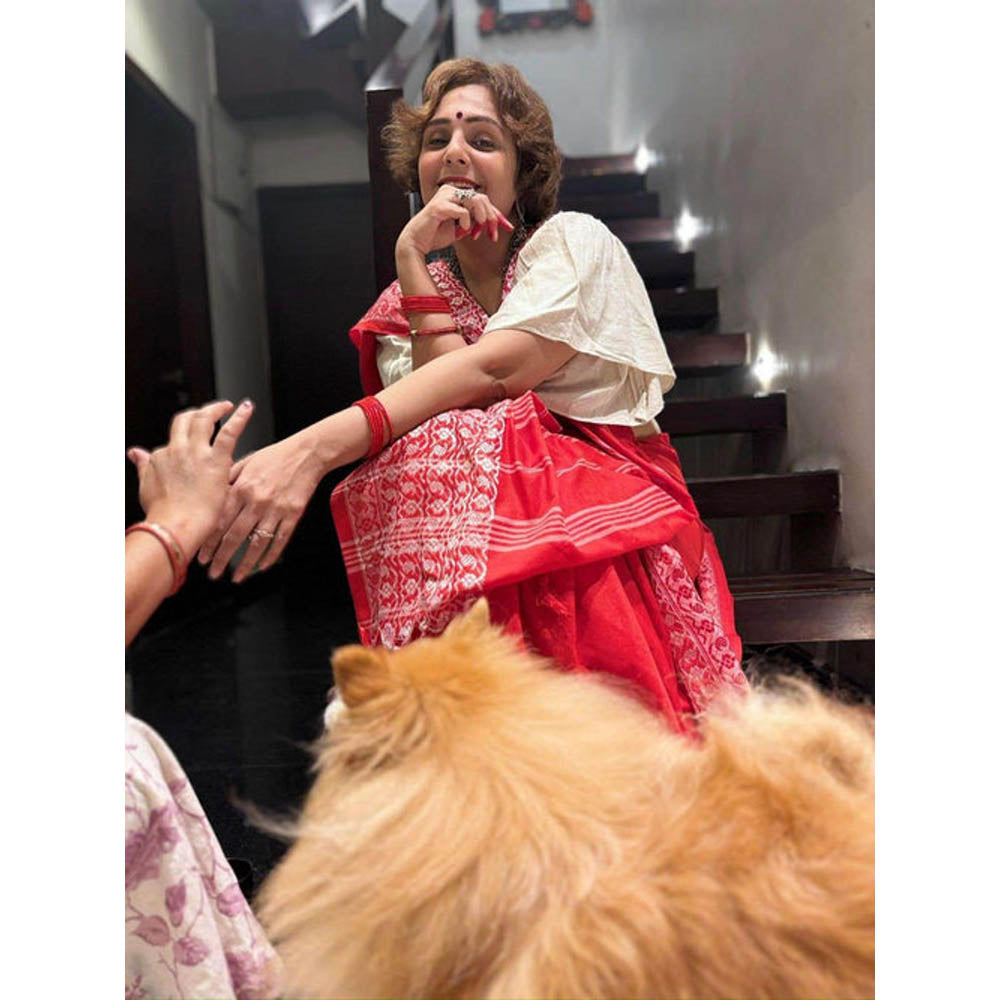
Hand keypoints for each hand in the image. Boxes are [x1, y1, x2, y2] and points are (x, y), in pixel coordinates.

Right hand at [127, 399, 253, 557]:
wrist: (175, 525)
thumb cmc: (164, 514)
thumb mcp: (147, 486)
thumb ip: (143, 466)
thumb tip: (134, 452)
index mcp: (161, 457)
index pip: (173, 442)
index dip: (182, 443)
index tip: (192, 448)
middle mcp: (177, 449)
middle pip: (184, 420)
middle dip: (196, 412)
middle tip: (209, 412)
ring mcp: (196, 452)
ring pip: (204, 419)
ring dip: (216, 409)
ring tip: (227, 406)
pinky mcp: (216, 459)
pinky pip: (229, 431)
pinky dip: (240, 418)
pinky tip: (247, 407)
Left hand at [197, 430, 324, 582]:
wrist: (307, 453)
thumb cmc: (277, 455)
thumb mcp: (246, 461)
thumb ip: (228, 480)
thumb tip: (212, 497)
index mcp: (241, 488)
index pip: (220, 521)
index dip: (209, 541)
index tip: (202, 555)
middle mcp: (256, 501)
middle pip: (234, 536)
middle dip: (221, 558)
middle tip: (213, 572)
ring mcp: (275, 509)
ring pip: (257, 543)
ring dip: (245, 563)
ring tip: (237, 577)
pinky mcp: (293, 514)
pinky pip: (280, 540)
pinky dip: (271, 555)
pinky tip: (263, 566)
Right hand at [395, 185, 513, 258]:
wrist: (417, 242)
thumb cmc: (436, 234)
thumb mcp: (462, 228)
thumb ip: (475, 222)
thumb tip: (494, 223)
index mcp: (457, 195)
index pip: (482, 201)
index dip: (496, 214)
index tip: (508, 227)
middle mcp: (451, 191)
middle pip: (482, 199)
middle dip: (491, 217)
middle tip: (493, 233)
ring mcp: (445, 196)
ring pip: (475, 200)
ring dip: (481, 217)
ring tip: (478, 231)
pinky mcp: (439, 206)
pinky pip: (462, 211)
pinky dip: (466, 222)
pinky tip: (463, 231)